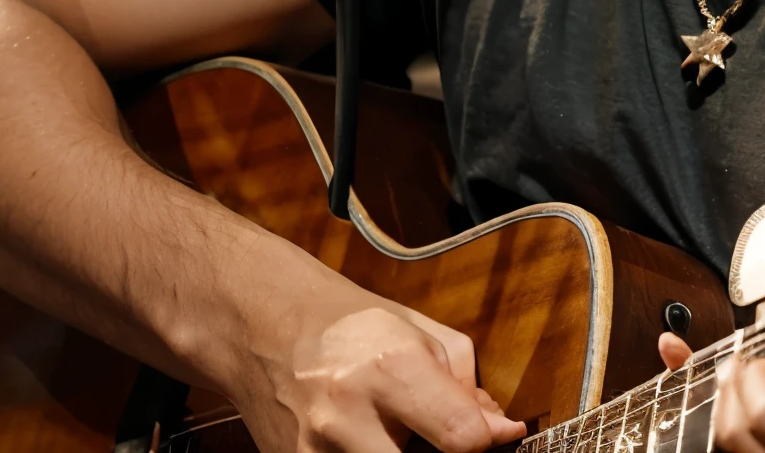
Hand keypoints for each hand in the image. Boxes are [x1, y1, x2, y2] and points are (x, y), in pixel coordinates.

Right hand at [241, 291, 525, 452]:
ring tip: (398, 432)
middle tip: (444, 438)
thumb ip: (465, 383)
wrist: (265, 326)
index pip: (461, 438)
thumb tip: (499, 432)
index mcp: (389, 369)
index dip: (487, 441)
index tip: (494, 438)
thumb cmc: (349, 324)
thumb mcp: (418, 332)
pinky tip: (371, 439)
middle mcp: (348, 418)